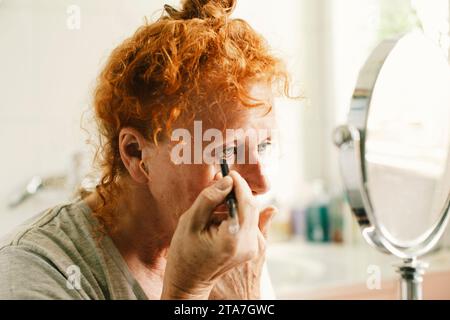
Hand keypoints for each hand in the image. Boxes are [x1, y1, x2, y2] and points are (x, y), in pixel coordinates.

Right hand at [161, 171, 265, 298]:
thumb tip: (227, 180)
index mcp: (232, 239)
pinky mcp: (252, 247)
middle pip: (252, 206)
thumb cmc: (184, 252)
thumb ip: (209, 199)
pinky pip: (249, 221)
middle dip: (238, 190)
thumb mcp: (190, 222)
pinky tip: (220, 215)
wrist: (190, 281)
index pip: (246, 202)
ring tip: (215, 203)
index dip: (239, 184)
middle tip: (221, 181)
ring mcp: (252, 248)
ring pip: (251, 212)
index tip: (228, 172)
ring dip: (237, 201)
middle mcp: (248, 245)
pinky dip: (238, 212)